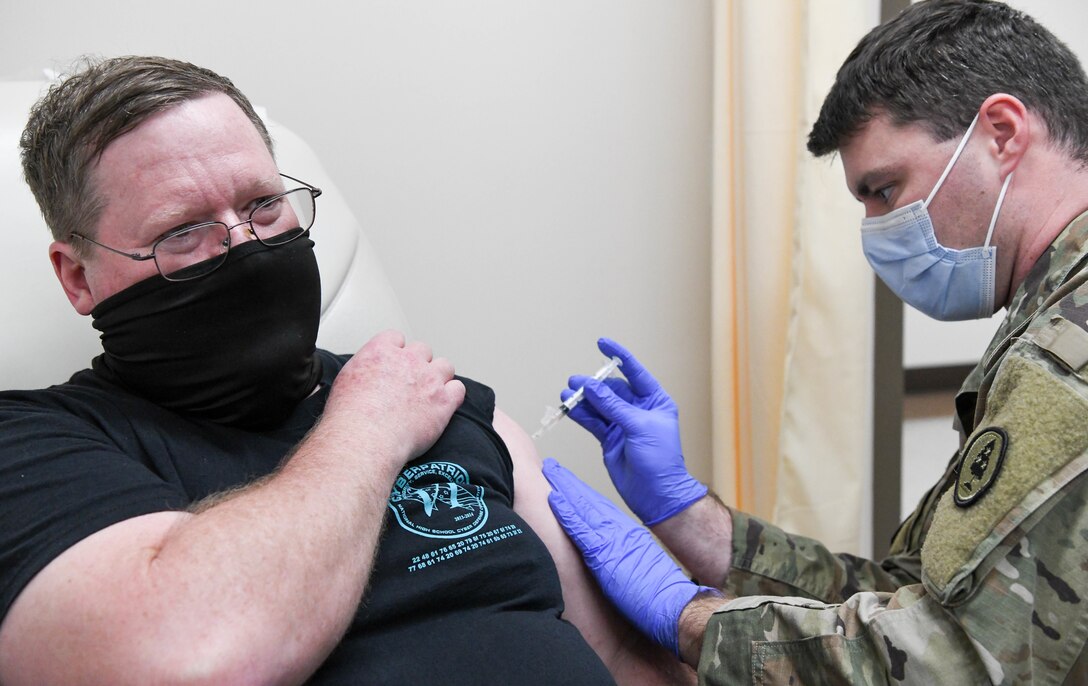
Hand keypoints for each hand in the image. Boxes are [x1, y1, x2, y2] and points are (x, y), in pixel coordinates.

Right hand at [325, 330, 464, 461]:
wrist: (364, 438)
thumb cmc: (347, 418)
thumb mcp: (337, 386)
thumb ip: (346, 378)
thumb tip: (330, 385)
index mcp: (380, 351)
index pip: (396, 338)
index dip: (396, 352)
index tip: (393, 366)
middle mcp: (408, 359)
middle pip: (422, 350)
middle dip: (418, 365)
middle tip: (411, 385)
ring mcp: (429, 378)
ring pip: (445, 366)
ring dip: (439, 378)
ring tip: (429, 395)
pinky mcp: (444, 400)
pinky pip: (458, 389)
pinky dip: (453, 396)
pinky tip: (444, 407)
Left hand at [543, 458, 712, 656]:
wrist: (675, 605)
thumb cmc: (661, 595)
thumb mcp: (642, 567)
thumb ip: (624, 556)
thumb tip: (610, 556)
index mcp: (629, 534)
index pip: (601, 507)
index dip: (583, 493)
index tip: (568, 481)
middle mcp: (621, 531)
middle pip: (590, 501)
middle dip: (570, 483)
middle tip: (552, 467)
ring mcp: (613, 540)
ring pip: (583, 507)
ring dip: (564, 489)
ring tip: (550, 472)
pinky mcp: (605, 555)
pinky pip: (581, 529)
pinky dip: (567, 513)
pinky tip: (555, 500)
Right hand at [564, 338, 706, 524]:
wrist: (656, 494)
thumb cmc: (660, 461)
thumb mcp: (638, 427)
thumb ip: (613, 406)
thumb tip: (592, 387)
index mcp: (655, 401)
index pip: (635, 372)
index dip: (618, 357)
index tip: (602, 343)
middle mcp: (638, 410)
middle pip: (611, 389)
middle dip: (593, 384)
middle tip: (577, 382)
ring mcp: (622, 424)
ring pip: (599, 405)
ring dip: (583, 399)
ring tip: (568, 394)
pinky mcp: (609, 438)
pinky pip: (593, 421)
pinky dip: (581, 414)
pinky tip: (570, 408)